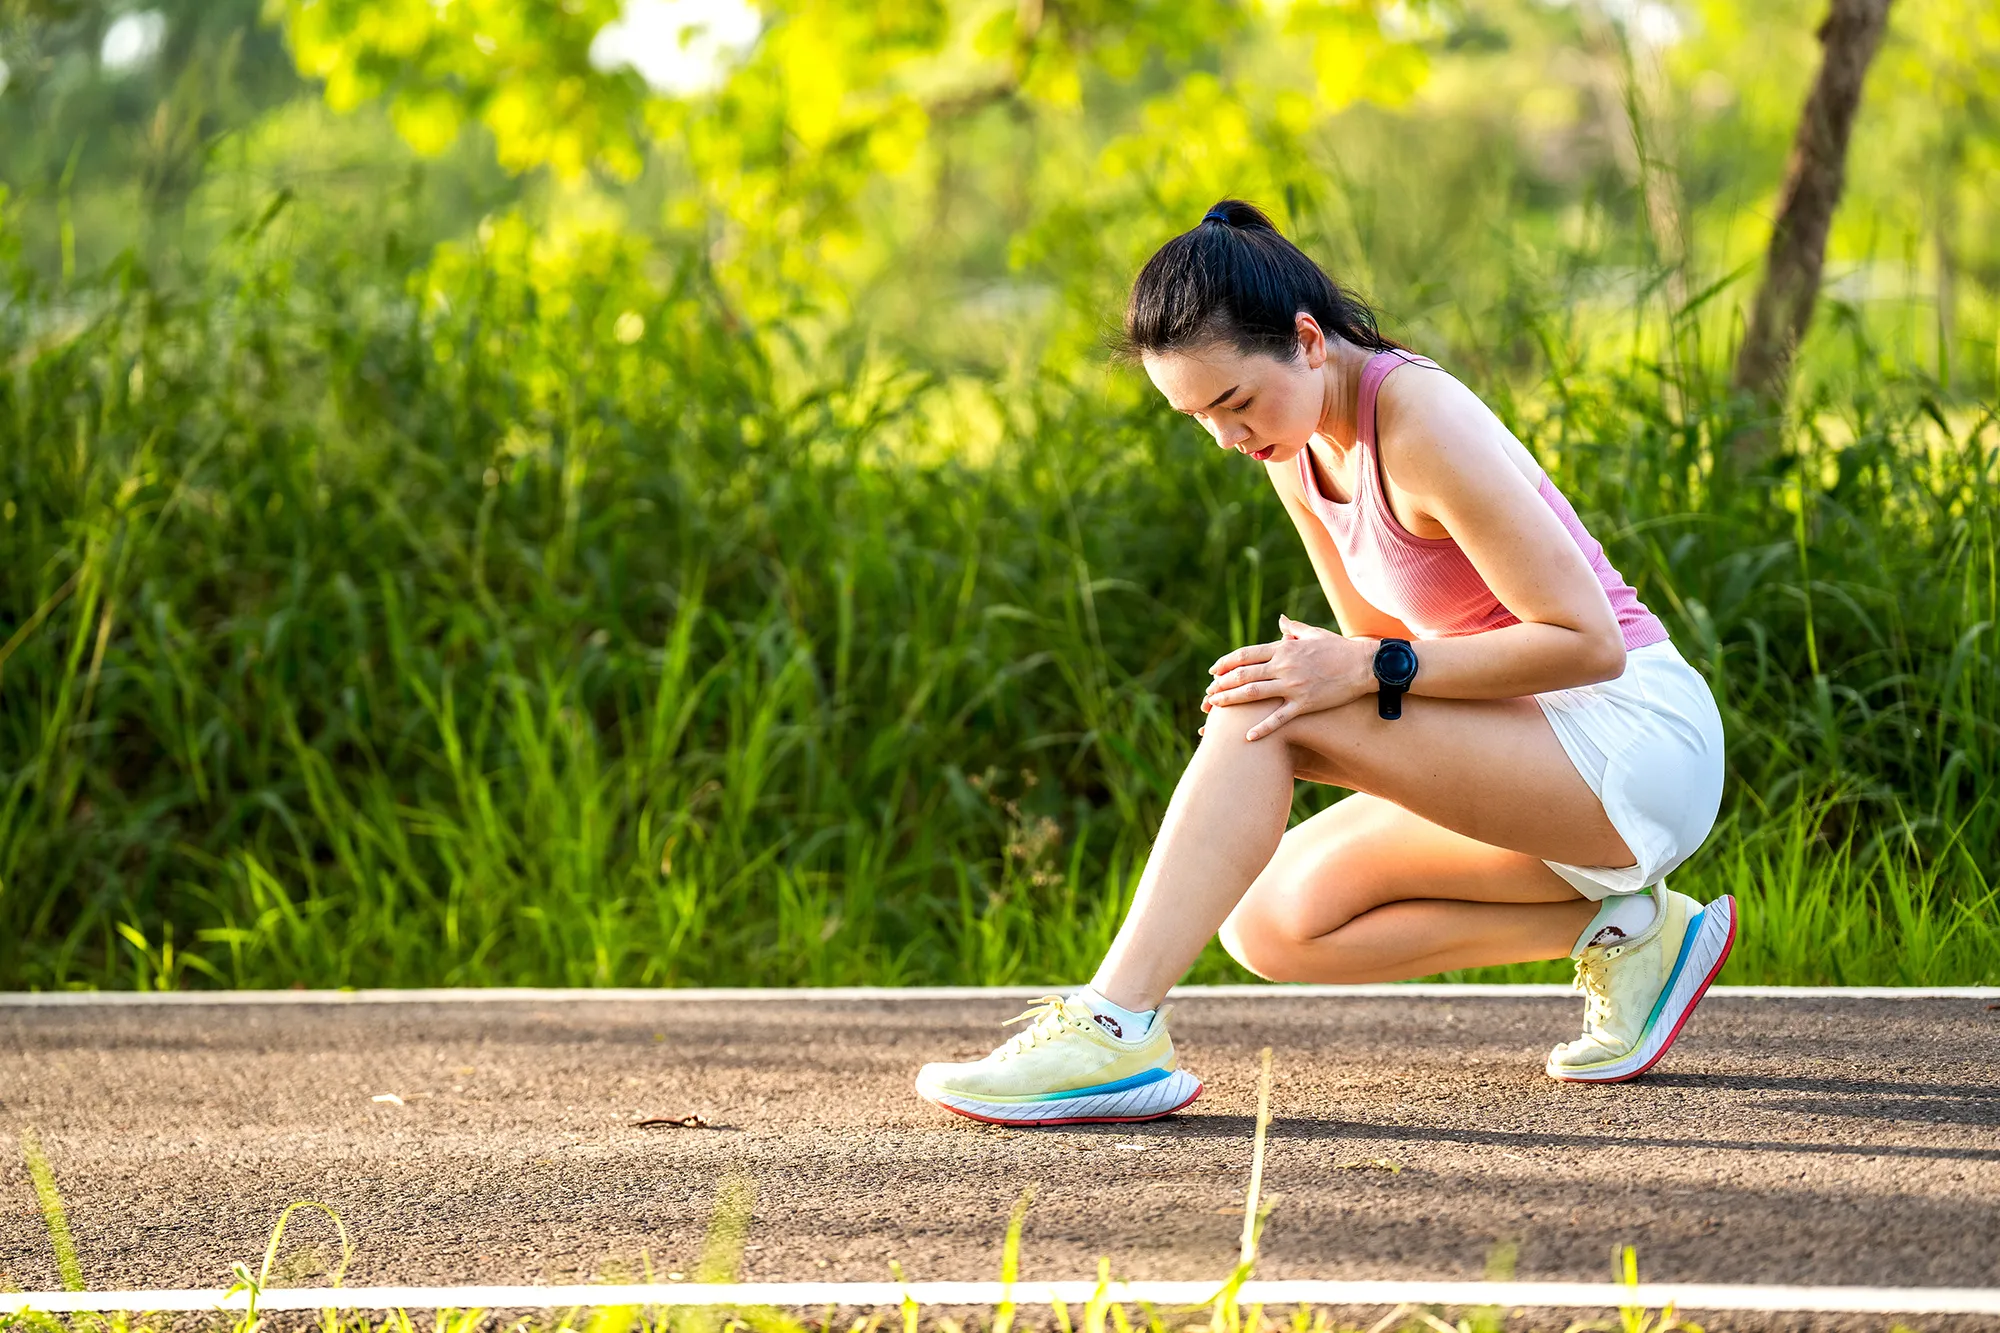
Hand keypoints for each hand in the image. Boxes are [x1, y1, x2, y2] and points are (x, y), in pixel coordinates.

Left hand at [1200, 615, 1376, 740]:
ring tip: (1214, 707)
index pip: (1246, 654)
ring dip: (1231, 700)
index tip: (1213, 671)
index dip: (1226, 663)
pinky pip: (1279, 718)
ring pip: (1254, 693)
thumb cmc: (1339, 649)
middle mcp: (1284, 666)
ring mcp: (1293, 685)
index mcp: (1284, 649)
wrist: (1365, 665)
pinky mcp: (1305, 703)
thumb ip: (1293, 629)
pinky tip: (1247, 737)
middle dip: (1222, 683)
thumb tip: (1281, 620)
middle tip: (1207, 693)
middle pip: (1244, 674)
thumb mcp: (1313, 634)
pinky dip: (1263, 728)